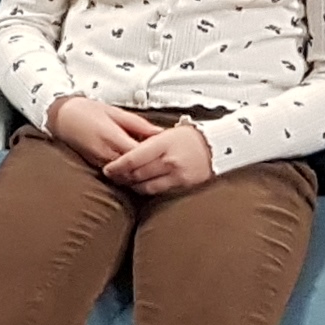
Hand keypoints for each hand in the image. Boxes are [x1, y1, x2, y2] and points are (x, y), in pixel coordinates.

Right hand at [44, 94, 159, 170]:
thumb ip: (139, 124)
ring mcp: (100, 162)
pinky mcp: (96, 166)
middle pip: (135, 169)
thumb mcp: (115, 112)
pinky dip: (128, 173)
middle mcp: (106, 153)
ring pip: (126, 176)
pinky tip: (137, 168)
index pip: (139, 155)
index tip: (167, 152)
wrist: (61, 117)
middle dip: (149, 168)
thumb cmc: (87, 110)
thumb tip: (160, 132)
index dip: (154, 156)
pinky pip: (117, 175)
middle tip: (164, 162)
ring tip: (153, 167)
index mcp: (112, 137)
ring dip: (140, 173)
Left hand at [102, 117, 217, 195]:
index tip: (107, 169)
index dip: (117, 166)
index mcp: (163, 144)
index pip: (133, 158)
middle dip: (121, 177)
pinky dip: (147, 189)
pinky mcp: (183, 185)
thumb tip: (125, 150)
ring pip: (146, 186)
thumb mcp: (166, 133)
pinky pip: (159, 191)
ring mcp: (177, 175)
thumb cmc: (190, 137)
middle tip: (112, 176)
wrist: (217, 146)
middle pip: (137, 174)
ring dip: (132, 185)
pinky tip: (141, 186)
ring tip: (125, 182)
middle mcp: (169, 161)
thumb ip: (146, 143)